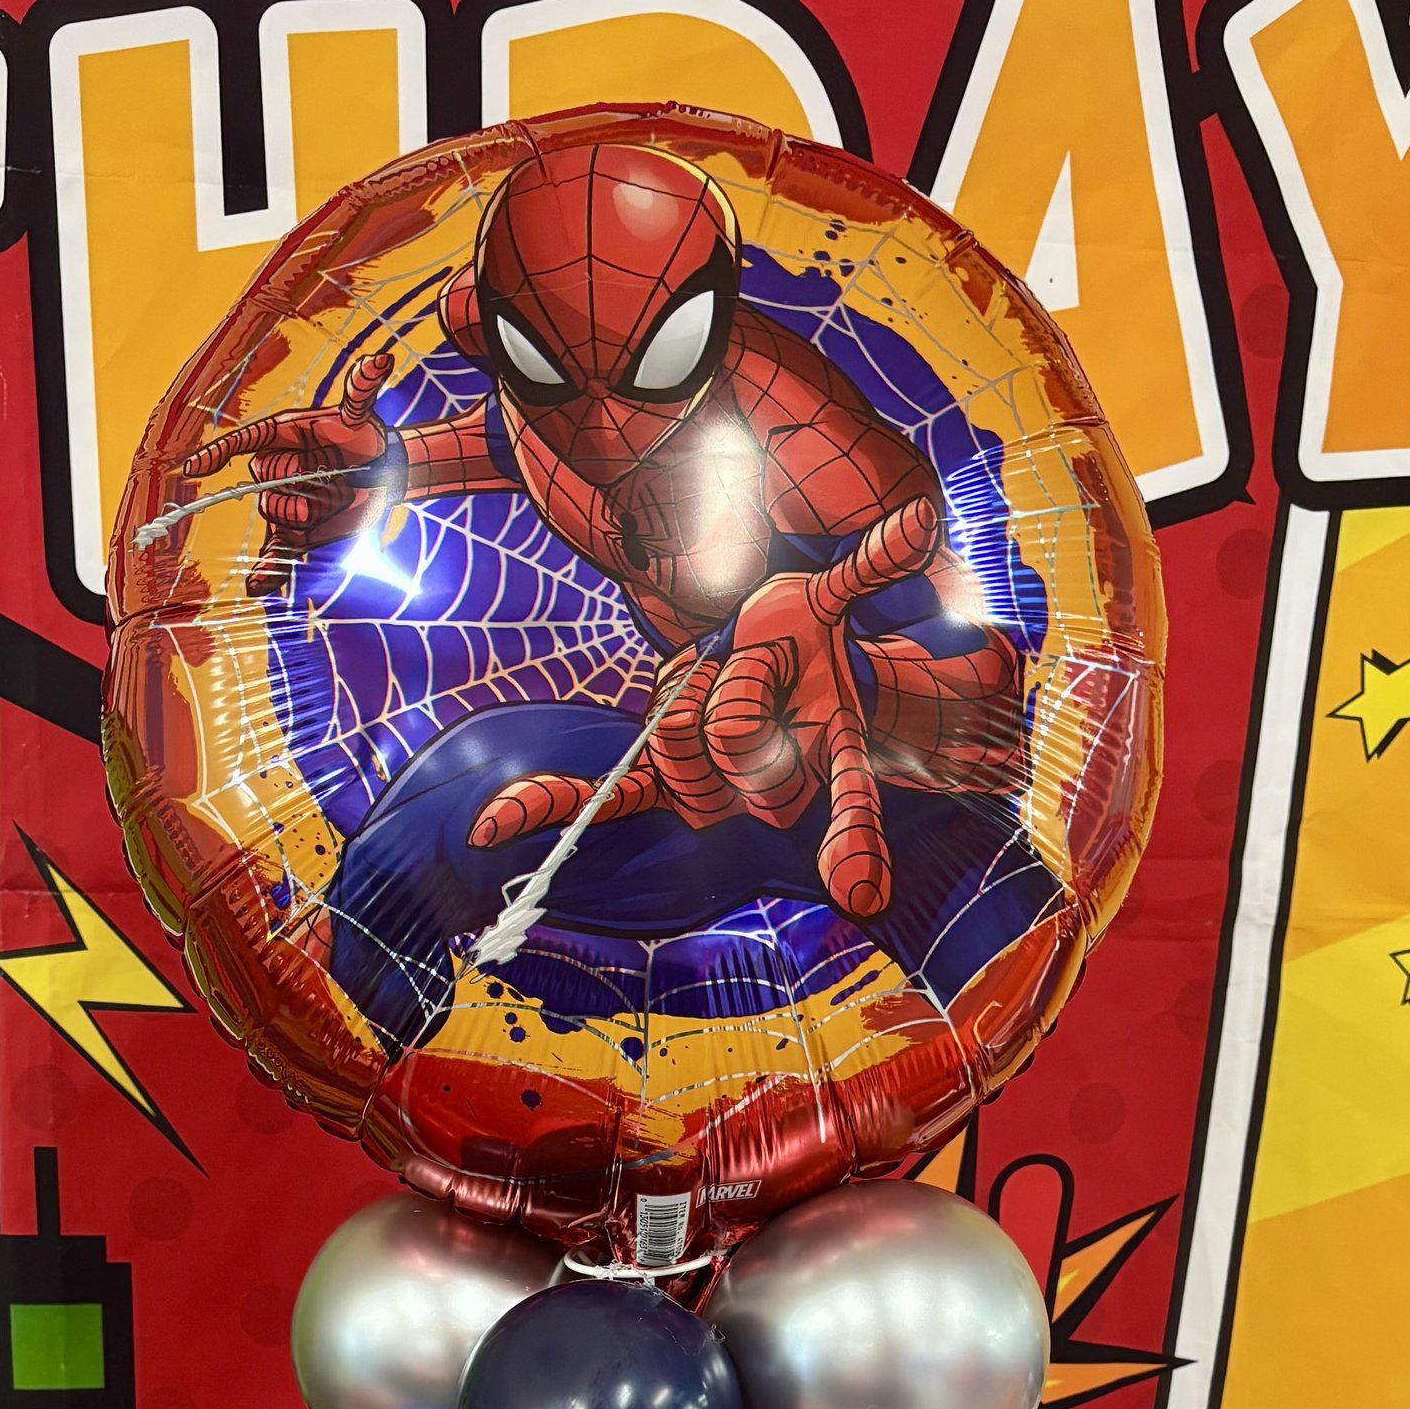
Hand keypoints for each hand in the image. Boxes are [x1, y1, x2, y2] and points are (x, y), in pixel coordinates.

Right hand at [166, 349, 396, 552]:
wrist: (381, 473)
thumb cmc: (364, 438)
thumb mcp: (360, 415)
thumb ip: (361, 390)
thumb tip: (381, 359)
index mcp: (278, 436)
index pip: (240, 444)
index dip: (216, 455)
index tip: (194, 470)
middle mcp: (273, 468)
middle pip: (264, 483)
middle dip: (299, 483)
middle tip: (336, 475)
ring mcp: (282, 501)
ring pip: (278, 514)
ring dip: (310, 510)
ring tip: (338, 496)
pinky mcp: (297, 532)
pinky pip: (277, 554)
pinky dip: (268, 573)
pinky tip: (259, 587)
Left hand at [467, 497, 940, 920]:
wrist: (763, 654)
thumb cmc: (801, 628)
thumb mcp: (828, 597)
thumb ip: (867, 568)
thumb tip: (921, 517)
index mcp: (827, 752)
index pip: (847, 802)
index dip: (852, 841)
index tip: (860, 891)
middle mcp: (769, 788)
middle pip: (735, 750)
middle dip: (735, 696)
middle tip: (752, 667)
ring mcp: (709, 788)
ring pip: (677, 749)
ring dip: (686, 697)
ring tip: (713, 673)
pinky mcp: (655, 777)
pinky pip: (600, 797)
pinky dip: (542, 805)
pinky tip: (488, 826)